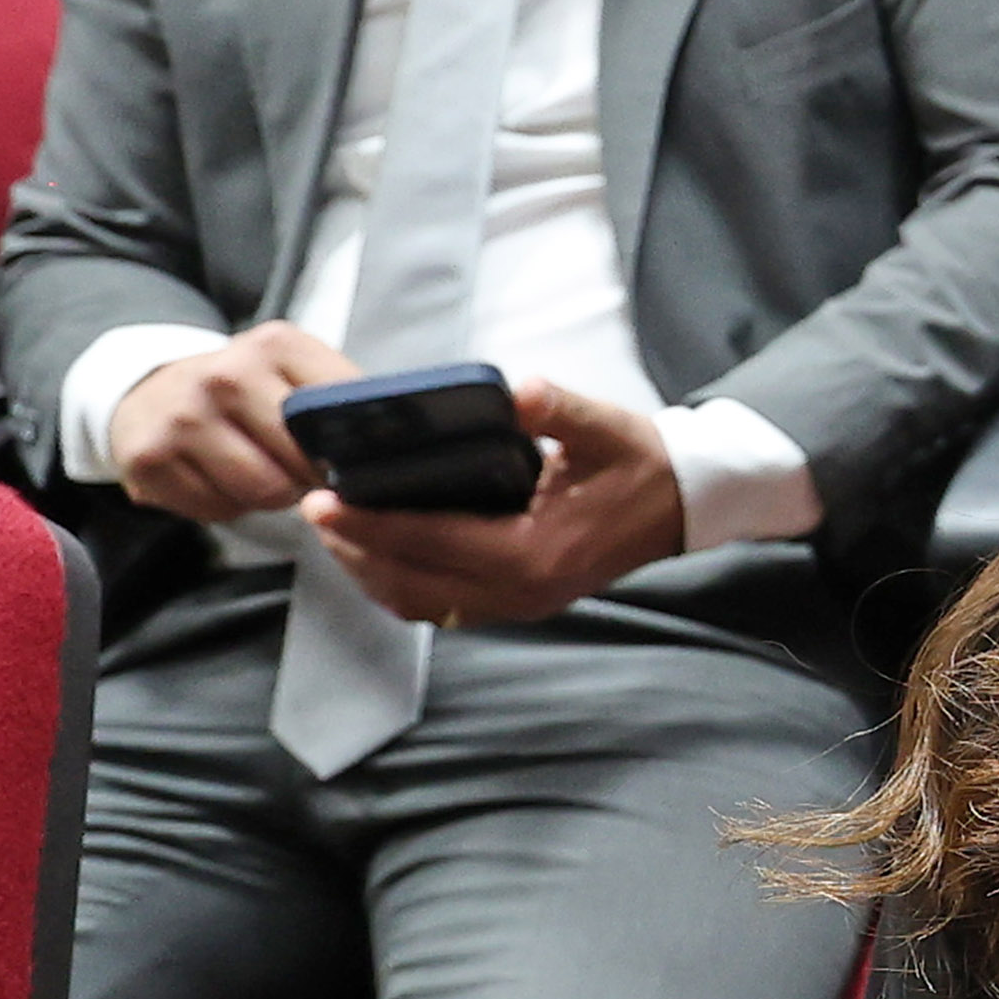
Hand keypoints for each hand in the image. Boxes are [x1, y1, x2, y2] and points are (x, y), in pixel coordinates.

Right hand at [107, 320, 355, 522]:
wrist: (148, 392)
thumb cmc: (243, 391)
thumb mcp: (294, 372)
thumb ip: (341, 400)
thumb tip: (399, 446)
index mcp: (275, 346)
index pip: (340, 411)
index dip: (354, 449)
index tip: (352, 460)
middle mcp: (225, 374)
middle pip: (302, 459)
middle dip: (310, 477)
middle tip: (301, 471)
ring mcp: (183, 416)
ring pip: (263, 491)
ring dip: (272, 496)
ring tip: (262, 472)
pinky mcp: (149, 458)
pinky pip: (217, 510)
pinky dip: (227, 506)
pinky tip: (219, 479)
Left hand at [302, 378, 686, 624]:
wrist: (684, 505)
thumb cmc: (640, 463)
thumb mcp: (603, 427)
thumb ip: (556, 410)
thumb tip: (516, 391)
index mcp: (535, 550)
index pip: (433, 540)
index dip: (372, 523)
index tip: (323, 501)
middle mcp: (522, 590)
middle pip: (411, 582)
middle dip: (354, 550)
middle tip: (314, 511)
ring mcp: (520, 604)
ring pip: (420, 603)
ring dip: (370, 573)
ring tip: (335, 533)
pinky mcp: (520, 603)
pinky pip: (441, 607)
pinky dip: (399, 586)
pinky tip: (378, 556)